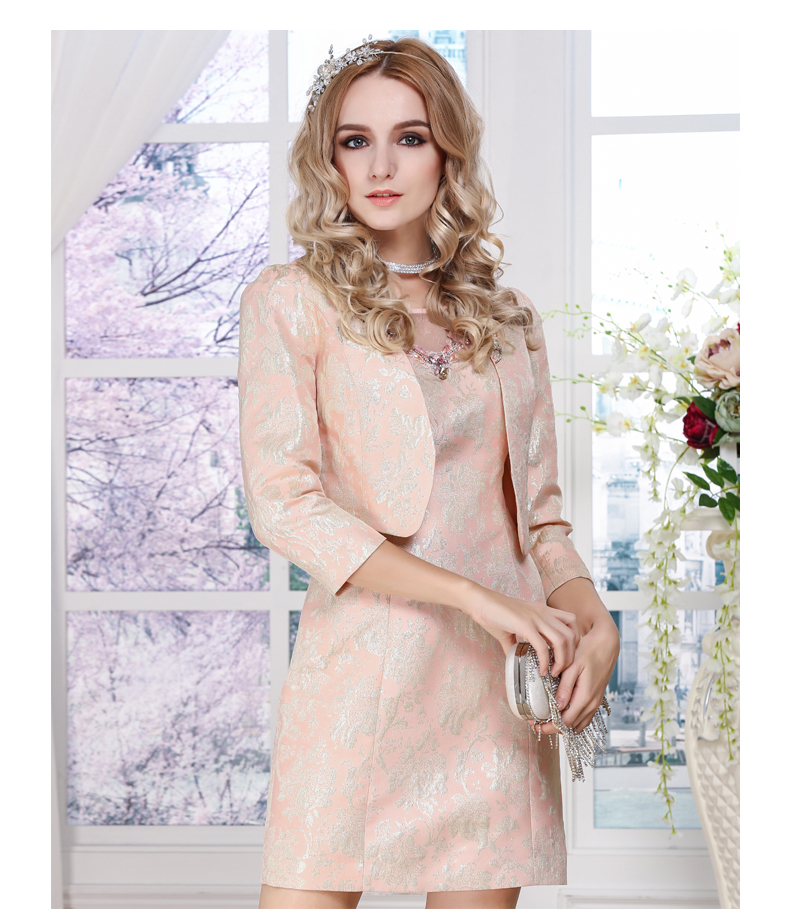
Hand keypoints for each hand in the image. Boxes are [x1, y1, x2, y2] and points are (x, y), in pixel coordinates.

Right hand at [463, 584, 579, 674]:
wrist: (480, 602)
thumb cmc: (494, 613)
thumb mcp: (512, 628)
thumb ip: (519, 644)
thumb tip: (518, 662)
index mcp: (543, 611)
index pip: (571, 623)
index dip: (574, 641)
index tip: (565, 656)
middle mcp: (544, 613)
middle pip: (572, 634)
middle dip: (571, 656)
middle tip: (561, 669)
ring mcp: (536, 618)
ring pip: (563, 640)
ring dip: (562, 661)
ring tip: (553, 672)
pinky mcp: (525, 625)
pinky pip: (543, 646)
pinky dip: (545, 662)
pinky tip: (540, 670)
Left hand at [532, 616, 619, 734]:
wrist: (607, 644)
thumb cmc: (589, 651)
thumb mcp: (573, 666)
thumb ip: (565, 687)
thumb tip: (557, 706)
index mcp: (585, 696)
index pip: (565, 722)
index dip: (549, 727)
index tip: (535, 725)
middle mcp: (592, 703)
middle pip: (571, 726)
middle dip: (553, 727)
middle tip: (535, 724)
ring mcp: (596, 702)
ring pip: (578, 723)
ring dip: (562, 725)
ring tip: (545, 720)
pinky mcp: (596, 698)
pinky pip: (585, 716)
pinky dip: (573, 720)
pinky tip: (562, 715)